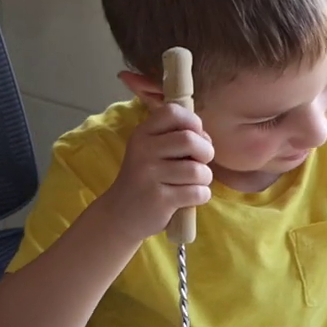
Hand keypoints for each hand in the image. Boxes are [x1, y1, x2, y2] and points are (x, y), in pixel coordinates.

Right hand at [99, 102, 213, 240]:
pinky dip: (201, 195)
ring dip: (205, 178)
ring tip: (194, 183)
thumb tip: (206, 138)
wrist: (120, 215)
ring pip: (197, 170)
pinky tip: (189, 198)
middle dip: (206, 152)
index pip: (172, 112)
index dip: (193, 122)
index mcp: (142, 134)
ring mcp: (150, 175)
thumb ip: (175, 139)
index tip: (195, 137)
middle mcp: (143, 151)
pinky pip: (197, 192)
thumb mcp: (150, 152)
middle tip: (200, 163)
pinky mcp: (159, 199)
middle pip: (190, 140)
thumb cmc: (145, 180)